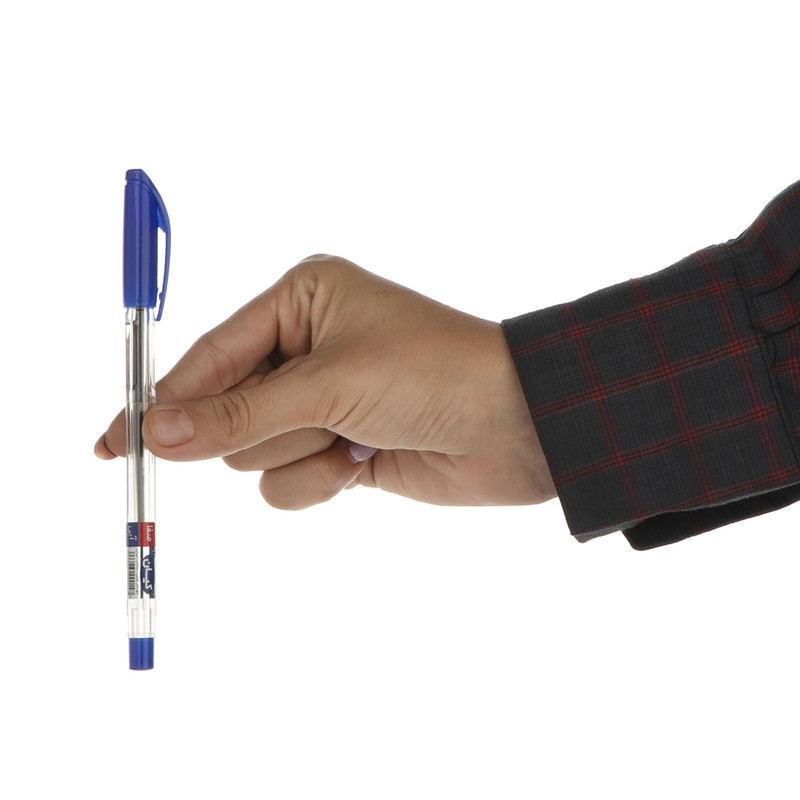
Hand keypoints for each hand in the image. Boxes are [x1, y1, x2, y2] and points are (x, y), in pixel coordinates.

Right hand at [95, 255, 554, 508]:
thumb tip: (158, 432)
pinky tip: (369, 459)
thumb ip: (239, 412)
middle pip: (226, 410)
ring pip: (255, 454)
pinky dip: (322, 480)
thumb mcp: (329, 384)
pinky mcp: (341, 449)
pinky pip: (289, 484)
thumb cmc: (432, 373)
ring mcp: (323, 403)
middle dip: (265, 426)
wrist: (517, 424)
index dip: (162, 400)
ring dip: (304, 452)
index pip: (209, 355)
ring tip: (360, 433)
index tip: (114, 443)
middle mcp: (306, 348)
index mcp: (300, 302)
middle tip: (319, 420)